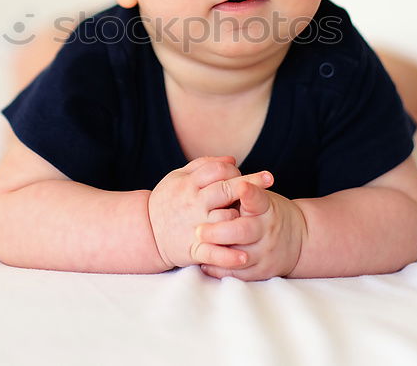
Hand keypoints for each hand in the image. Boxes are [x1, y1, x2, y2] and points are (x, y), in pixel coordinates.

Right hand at [148, 156, 273, 269]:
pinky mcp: (193, 248)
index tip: (243, 175)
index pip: (217, 171)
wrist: (146, 231)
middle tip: (270, 178)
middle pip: (225, 190)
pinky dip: (229, 256)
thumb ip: (204, 165)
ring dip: (242, 218)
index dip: (234, 170)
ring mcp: (195, 226)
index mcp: (189, 184)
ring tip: (251, 219)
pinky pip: (213, 253)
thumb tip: (232, 160)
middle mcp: (194, 203)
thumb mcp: (178, 177)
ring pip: (226, 219)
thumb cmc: (168, 200)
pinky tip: (244, 256)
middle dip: (250, 183)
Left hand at [196, 180, 307, 280]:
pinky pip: (237, 273)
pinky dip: (219, 269)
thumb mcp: (262, 198)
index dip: (250, 193)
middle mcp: (267, 230)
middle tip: (199, 230)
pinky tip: (204, 262)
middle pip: (244, 231)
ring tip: (198, 247)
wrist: (299, 240)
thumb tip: (215, 172)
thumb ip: (241, 190)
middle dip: (220, 232)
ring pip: (239, 256)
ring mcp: (264, 252)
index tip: (240, 185)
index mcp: (266, 208)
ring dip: (217, 253)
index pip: (258, 199)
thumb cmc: (268, 213)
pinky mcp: (261, 271)